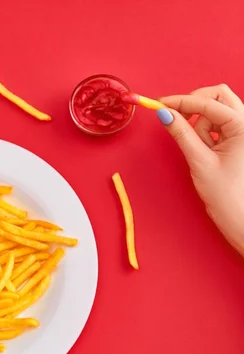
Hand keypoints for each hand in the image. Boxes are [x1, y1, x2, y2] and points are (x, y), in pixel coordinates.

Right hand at [157, 84, 243, 255]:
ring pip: (217, 109)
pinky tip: (206, 149)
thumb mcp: (199, 160)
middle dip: (196, 105)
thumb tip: (165, 114)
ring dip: (202, 122)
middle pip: (219, 95)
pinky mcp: (238, 137)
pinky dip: (206, 131)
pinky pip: (219, 123)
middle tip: (178, 119)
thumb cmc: (226, 193)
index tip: (160, 103)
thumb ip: (181, 133)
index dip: (182, 101)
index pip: (209, 103)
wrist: (238, 214)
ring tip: (200, 148)